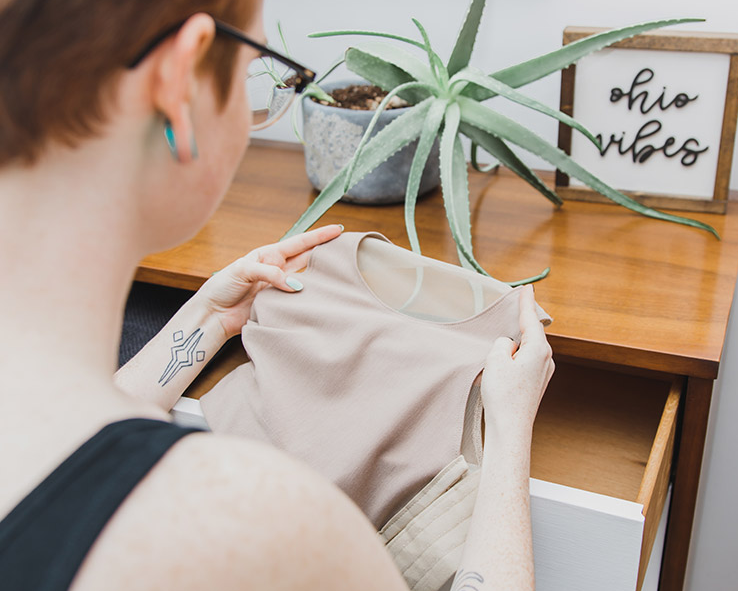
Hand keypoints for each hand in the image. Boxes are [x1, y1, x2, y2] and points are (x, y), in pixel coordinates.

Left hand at [194, 225, 342, 339]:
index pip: (300, 243)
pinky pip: (298, 301)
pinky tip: (320, 298)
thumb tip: (294, 284)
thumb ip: (269, 273)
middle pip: (308, 258)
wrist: (213, 315)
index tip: (337, 230)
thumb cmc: (222, 287)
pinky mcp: (279, 305)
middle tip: (346, 250)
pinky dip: (309, 299)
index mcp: (269, 255)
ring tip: (338, 275)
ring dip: (320, 278)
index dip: (319, 236)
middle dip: (326, 253)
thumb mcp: (242, 270)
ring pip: (307, 280)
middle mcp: (278, 270)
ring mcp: (280, 288)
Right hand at [481, 285, 554, 444]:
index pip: (531, 319)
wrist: (511, 430)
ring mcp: (543, 374)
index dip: (526, 302)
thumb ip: (502, 343)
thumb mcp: (495, 359)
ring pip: (526, 351)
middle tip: (511, 312)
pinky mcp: (536, 385)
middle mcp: (547, 360)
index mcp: (539, 349)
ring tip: (497, 354)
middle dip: (518, 326)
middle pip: (529, 335)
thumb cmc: (503, 396)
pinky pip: (524, 364)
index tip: (526, 288)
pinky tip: (501, 370)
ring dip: (512, 348)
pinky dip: (513, 362)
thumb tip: (509, 346)